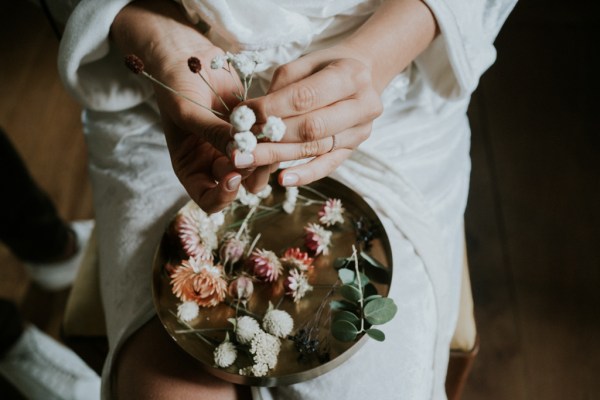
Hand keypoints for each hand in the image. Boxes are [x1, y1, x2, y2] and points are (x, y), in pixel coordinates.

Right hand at [112, 1, 268, 211]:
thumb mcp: (187, 110)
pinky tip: (273, 125)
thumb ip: (212, 134)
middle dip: (248, 174)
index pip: (209, 199)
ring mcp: (234, 147)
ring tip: (267, 137)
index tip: (232, 176)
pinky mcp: (252, 130)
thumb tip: (239, 153)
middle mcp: (213, 163)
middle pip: (238, 186)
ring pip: (257, 168)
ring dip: (265, 158)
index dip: (223, 196)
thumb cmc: (175, 83)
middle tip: (256, 151)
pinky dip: (272, 138)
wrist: (187, 54)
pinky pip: (267, 143)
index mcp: (191, 167)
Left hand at [238, 0, 436, 186]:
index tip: (243, 116)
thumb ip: (282, 87)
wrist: (363, 75)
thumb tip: (253, 115)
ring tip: (249, 161)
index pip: (305, 97)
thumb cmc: (327, 67)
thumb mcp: (305, 63)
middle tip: (240, 146)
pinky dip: (305, 174)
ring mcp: (360, 131)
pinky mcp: (354, 149)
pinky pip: (328, 165)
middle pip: (312, 127)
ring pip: (316, 147)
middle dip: (272, 138)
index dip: (271, 109)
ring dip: (280, 156)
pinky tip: (283, 180)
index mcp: (350, 75)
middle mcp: (362, 105)